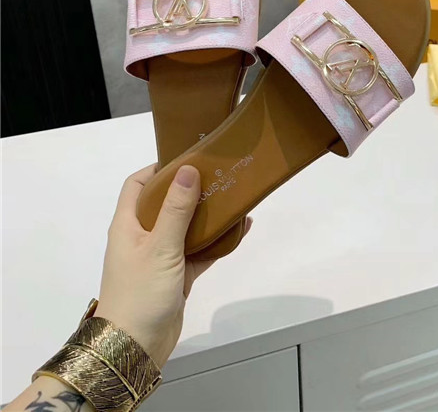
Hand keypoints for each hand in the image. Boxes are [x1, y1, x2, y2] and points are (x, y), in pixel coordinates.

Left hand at [94, 164, 246, 366]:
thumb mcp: (160, 247)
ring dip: (206, 215)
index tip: (187, 159)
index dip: (157, 169)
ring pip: (184, 227)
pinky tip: (239, 231)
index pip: (137, 184)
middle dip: (189, 189)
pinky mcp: (176, 276)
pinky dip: (216, 242)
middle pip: (164, 203)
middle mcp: (142, 236)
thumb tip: (187, 169)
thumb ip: (175, 209)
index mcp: (128, 224)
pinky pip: (198, 252)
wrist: (134, 348)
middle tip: (217, 175)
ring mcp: (159, 257)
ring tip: (232, 198)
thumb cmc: (140, 292)